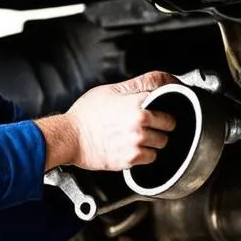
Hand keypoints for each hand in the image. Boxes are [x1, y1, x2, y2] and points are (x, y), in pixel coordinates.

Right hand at [36, 71, 177, 170]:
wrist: (69, 138)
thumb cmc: (85, 115)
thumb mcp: (111, 90)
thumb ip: (137, 85)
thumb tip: (160, 81)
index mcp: (137, 103)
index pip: (168, 93)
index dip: (168, 98)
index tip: (168, 102)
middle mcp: (140, 123)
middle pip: (170, 123)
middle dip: (162, 123)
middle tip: (149, 123)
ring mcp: (137, 142)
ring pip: (162, 142)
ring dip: (154, 140)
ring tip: (137, 137)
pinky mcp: (131, 159)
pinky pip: (151, 157)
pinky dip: (145, 154)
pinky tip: (132, 148)